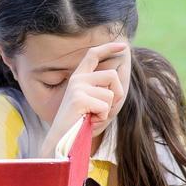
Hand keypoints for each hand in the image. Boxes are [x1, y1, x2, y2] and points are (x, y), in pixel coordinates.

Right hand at [42, 41, 127, 155]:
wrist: (63, 139)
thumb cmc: (81, 124)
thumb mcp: (95, 105)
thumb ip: (105, 92)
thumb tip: (117, 82)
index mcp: (79, 78)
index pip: (92, 55)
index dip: (108, 48)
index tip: (122, 46)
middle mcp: (77, 79)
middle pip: (112, 76)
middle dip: (117, 94)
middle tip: (105, 110)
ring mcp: (77, 87)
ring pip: (111, 94)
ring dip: (108, 110)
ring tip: (93, 117)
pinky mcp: (79, 99)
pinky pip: (105, 107)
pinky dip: (102, 118)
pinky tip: (89, 121)